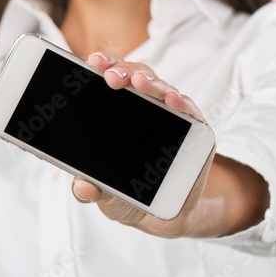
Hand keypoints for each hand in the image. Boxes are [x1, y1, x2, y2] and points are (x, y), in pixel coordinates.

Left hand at [69, 52, 237, 238]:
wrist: (163, 214)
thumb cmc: (129, 194)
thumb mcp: (106, 196)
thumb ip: (93, 189)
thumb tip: (80, 187)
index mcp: (119, 110)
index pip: (113, 78)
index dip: (105, 66)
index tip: (92, 62)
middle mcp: (146, 106)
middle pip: (136, 76)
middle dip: (124, 71)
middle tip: (111, 76)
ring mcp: (171, 115)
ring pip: (161, 89)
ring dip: (151, 84)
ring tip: (139, 82)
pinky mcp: (194, 129)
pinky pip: (189, 110)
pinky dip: (182, 103)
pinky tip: (174, 101)